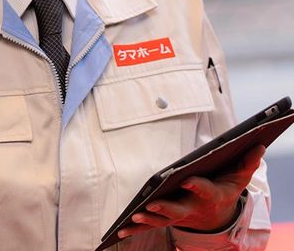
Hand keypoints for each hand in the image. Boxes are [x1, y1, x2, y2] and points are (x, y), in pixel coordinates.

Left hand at [118, 145, 264, 239]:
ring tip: (132, 217)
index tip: (188, 179)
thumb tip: (258, 146)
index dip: (197, 186)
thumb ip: (246, 164)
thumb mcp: (238, 179)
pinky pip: (150, 225)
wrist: (217, 216)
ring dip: (147, 219)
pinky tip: (119, 230)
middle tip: (152, 204)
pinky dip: (135, 228)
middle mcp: (192, 208)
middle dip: (165, 208)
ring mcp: (178, 216)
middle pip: (178, 209)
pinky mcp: (166, 219)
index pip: (204, 190)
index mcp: (209, 196)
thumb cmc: (224, 191)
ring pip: (161, 220)